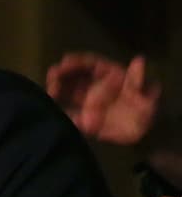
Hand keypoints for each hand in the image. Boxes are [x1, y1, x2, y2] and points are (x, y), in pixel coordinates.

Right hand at [45, 52, 160, 145]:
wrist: (142, 136)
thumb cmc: (145, 112)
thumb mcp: (146, 95)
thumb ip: (139, 80)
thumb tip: (138, 60)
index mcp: (110, 75)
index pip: (91, 64)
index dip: (78, 61)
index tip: (65, 62)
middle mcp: (95, 85)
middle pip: (75, 75)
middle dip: (62, 73)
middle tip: (52, 75)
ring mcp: (87, 100)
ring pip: (67, 90)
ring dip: (56, 88)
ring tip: (49, 91)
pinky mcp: (82, 117)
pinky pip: (67, 111)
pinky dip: (58, 108)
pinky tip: (50, 107)